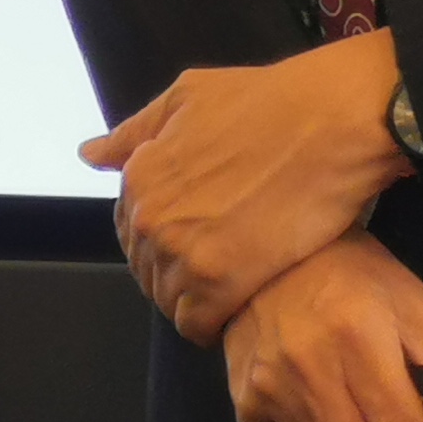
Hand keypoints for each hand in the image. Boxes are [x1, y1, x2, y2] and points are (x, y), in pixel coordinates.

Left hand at [80, 33, 410, 342]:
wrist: (332, 120)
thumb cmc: (268, 101)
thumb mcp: (189, 98)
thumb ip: (135, 132)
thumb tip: (90, 154)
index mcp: (139, 176)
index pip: (128, 232)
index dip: (163, 238)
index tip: (194, 240)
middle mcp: (150, 217)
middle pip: (148, 271)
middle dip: (177, 272)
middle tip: (220, 264)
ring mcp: (182, 252)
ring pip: (170, 301)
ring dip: (196, 300)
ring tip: (234, 285)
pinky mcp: (221, 282)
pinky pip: (197, 323)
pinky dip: (214, 322)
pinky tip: (239, 305)